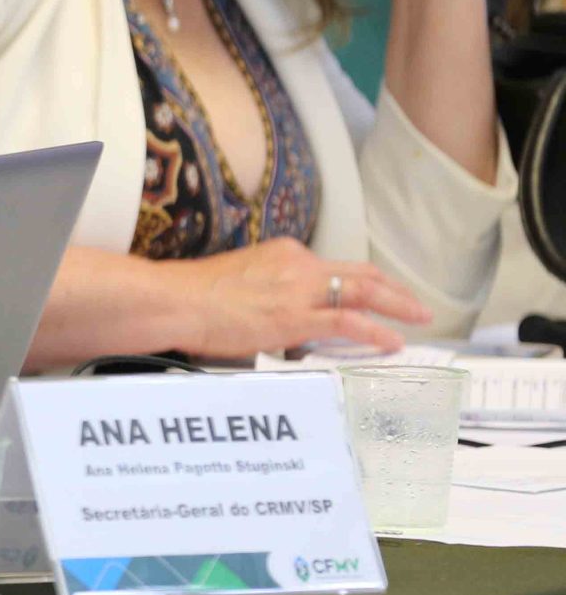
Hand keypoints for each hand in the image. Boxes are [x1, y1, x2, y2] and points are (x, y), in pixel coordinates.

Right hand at [180, 239, 426, 359]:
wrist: (174, 300)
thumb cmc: (193, 296)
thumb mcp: (239, 280)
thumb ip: (266, 290)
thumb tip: (275, 313)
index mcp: (284, 253)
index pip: (333, 266)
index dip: (362, 282)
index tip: (374, 295)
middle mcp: (298, 264)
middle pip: (361, 272)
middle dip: (393, 288)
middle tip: (416, 306)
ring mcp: (299, 290)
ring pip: (363, 291)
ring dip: (397, 305)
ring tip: (419, 319)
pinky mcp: (296, 317)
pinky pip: (349, 322)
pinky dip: (376, 331)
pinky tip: (392, 342)